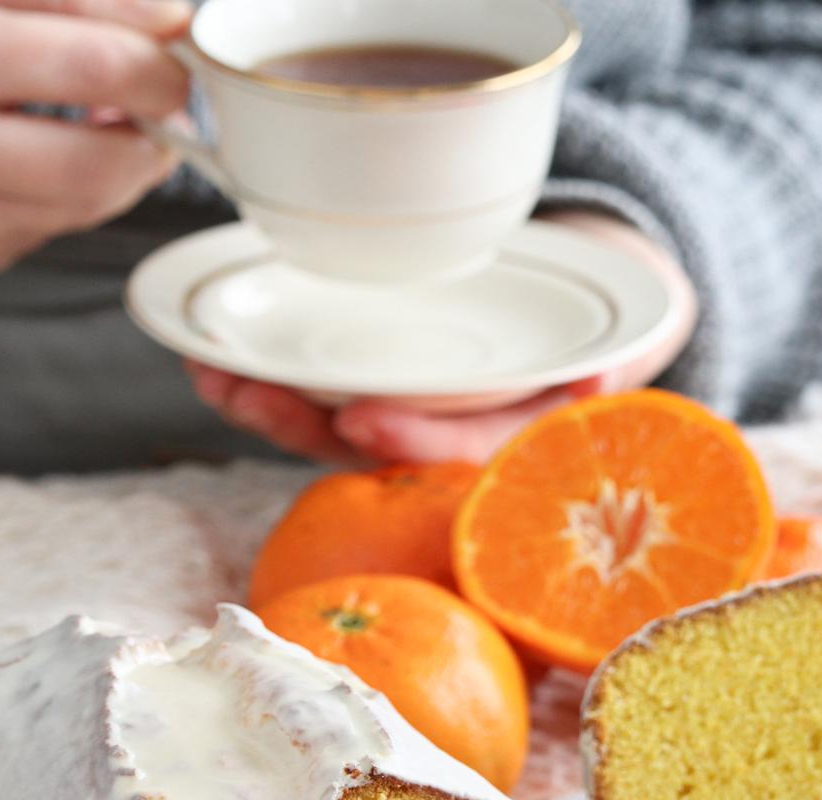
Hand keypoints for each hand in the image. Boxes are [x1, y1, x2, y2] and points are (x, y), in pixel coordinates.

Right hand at [0, 0, 191, 292]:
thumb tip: (164, 17)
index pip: (90, 67)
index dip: (152, 65)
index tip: (171, 54)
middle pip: (98, 167)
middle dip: (150, 136)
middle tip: (156, 102)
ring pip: (80, 210)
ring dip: (116, 168)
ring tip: (106, 121)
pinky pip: (38, 233)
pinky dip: (61, 196)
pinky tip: (36, 156)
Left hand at [187, 211, 698, 464]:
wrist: (575, 323)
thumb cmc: (589, 335)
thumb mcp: (612, 345)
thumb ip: (604, 366)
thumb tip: (598, 389)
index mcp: (497, 447)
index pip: (453, 454)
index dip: (409, 440)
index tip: (359, 418)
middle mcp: (440, 446)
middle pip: (366, 447)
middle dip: (299, 422)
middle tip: (244, 392)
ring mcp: (400, 425)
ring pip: (325, 429)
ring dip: (264, 406)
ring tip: (208, 375)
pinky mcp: (369, 400)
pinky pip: (312, 402)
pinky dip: (264, 383)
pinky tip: (210, 362)